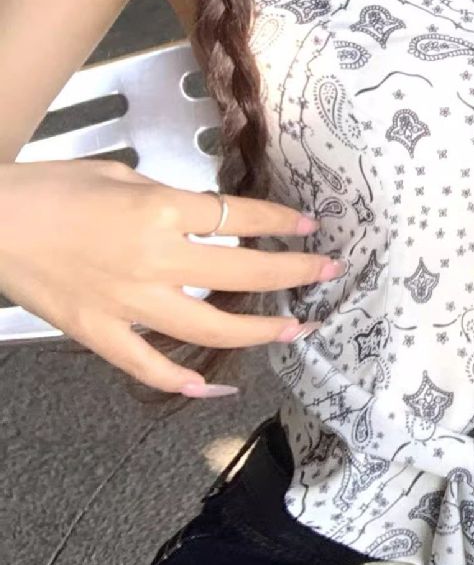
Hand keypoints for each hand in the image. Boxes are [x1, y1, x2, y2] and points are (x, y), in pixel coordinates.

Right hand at [0, 159, 341, 396]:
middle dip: (291, 273)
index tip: (308, 226)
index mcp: (160, 211)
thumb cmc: (56, 187)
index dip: (279, 221)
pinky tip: (211, 388)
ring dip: (258, 330)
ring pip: (209, 327)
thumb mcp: (124, 176)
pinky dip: (180, 382)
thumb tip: (210, 219)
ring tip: (294, 329)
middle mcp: (153, 259)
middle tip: (327, 273)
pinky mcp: (99, 333)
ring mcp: (128, 303)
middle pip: (240, 271)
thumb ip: (171, 201)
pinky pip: (148, 365)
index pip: (238, 217)